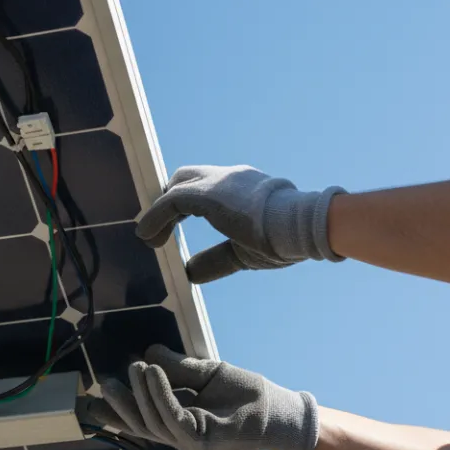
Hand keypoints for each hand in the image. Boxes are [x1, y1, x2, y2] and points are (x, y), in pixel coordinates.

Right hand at [81, 344, 319, 449]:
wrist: (280, 411)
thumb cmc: (249, 394)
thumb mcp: (208, 374)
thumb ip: (179, 368)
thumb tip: (149, 353)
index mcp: (181, 426)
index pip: (143, 420)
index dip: (117, 412)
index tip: (94, 399)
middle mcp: (182, 440)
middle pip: (141, 425)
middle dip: (120, 405)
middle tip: (104, 381)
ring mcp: (190, 445)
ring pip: (153, 421)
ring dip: (140, 392)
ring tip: (134, 366)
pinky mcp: (201, 442)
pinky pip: (171, 416)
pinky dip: (159, 393)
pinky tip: (150, 371)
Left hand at [136, 165, 348, 282]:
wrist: (302, 226)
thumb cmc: (283, 240)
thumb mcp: (242, 252)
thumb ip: (215, 258)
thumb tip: (190, 272)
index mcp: (242, 187)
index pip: (206, 186)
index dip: (185, 205)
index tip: (175, 224)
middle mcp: (229, 177)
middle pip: (186, 177)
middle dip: (169, 200)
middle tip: (160, 227)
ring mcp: (218, 181)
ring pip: (176, 186)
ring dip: (158, 213)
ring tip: (150, 239)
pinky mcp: (207, 193)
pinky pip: (170, 201)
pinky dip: (154, 217)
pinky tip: (147, 236)